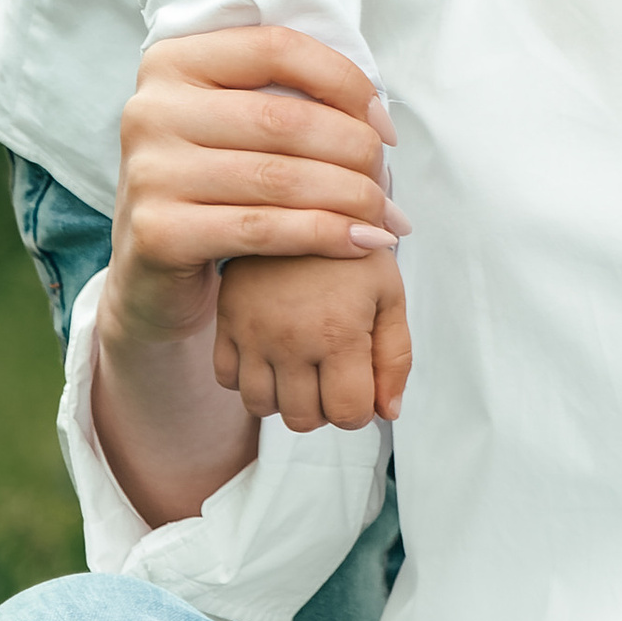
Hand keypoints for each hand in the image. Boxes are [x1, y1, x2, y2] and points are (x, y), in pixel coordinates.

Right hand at [110, 28, 407, 349]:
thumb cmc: (214, 188)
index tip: (384, 128)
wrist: (154, 271)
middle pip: (284, 118)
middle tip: (388, 185)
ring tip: (385, 218)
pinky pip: (264, 228)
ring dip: (350, 198)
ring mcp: (150, 171)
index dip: (345, 82)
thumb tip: (377, 115)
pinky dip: (325, 234)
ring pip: (280, 177)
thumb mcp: (235, 126)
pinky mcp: (158, 232)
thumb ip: (288, 98)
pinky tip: (361, 242)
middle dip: (355, 152)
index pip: (277, 48)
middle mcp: (151, 109)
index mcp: (172, 62)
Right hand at [215, 251, 411, 432]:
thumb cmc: (352, 251)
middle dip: (324, 407)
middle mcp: (290, 338)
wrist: (301, 201)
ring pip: (261, 406)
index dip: (360, 409)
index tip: (361, 385)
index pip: (347, 415)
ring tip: (302, 367)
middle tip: (333, 374)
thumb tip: (389, 411)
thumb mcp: (390, 294)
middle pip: (302, 419)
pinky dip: (248, 379)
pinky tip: (270, 355)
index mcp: (338, 332)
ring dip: (285, 399)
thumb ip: (395, 357)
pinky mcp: (225, 320)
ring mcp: (252, 332)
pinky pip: (226, 379)